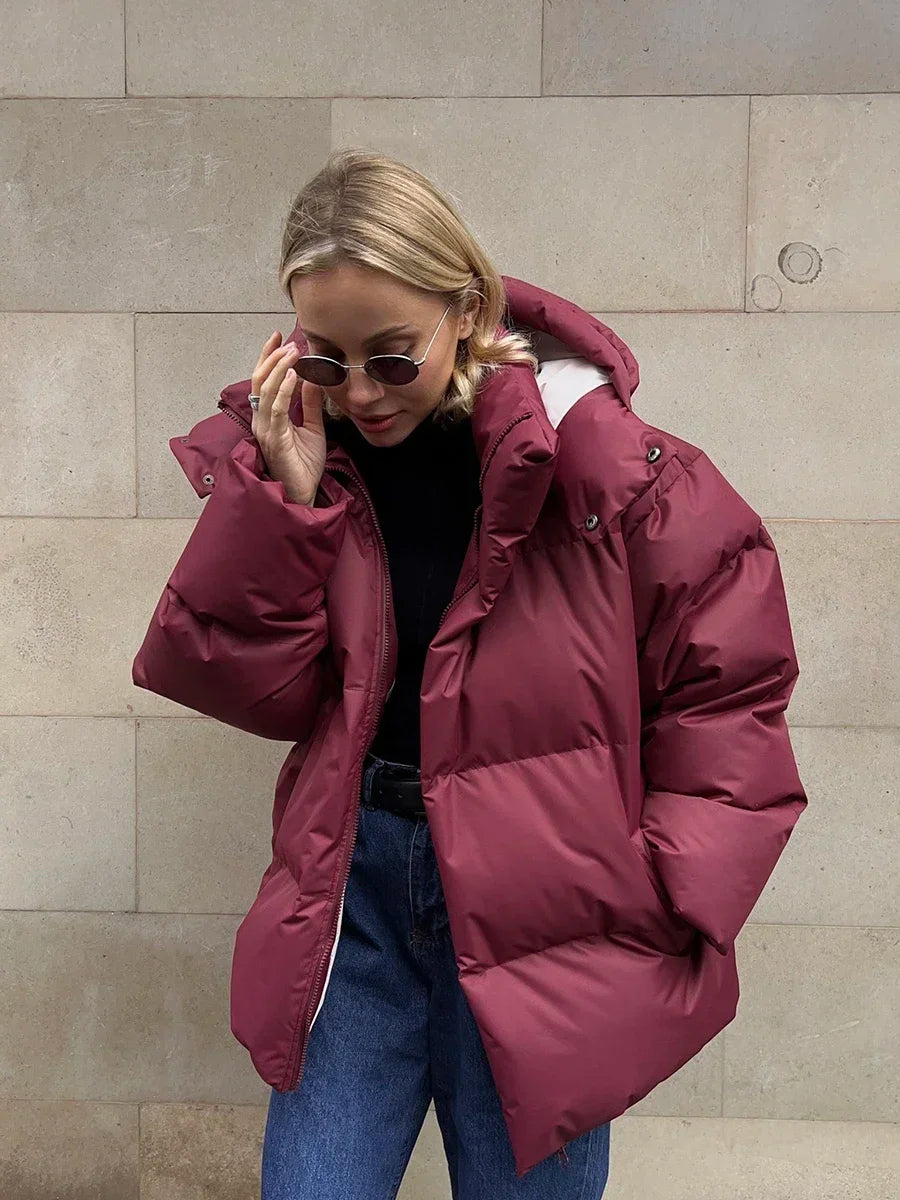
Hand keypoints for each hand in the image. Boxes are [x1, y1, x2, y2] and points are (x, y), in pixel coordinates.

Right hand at [250, 331, 327, 504]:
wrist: (303, 494)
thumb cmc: (304, 465)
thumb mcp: (313, 428)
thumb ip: (310, 404)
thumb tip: (313, 378)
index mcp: (267, 417)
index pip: (263, 381)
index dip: (267, 357)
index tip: (277, 337)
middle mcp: (261, 420)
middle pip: (259, 380)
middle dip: (272, 357)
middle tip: (288, 341)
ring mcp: (265, 429)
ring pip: (265, 390)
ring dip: (280, 368)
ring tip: (293, 353)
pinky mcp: (274, 439)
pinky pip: (276, 410)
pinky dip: (284, 390)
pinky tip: (295, 376)